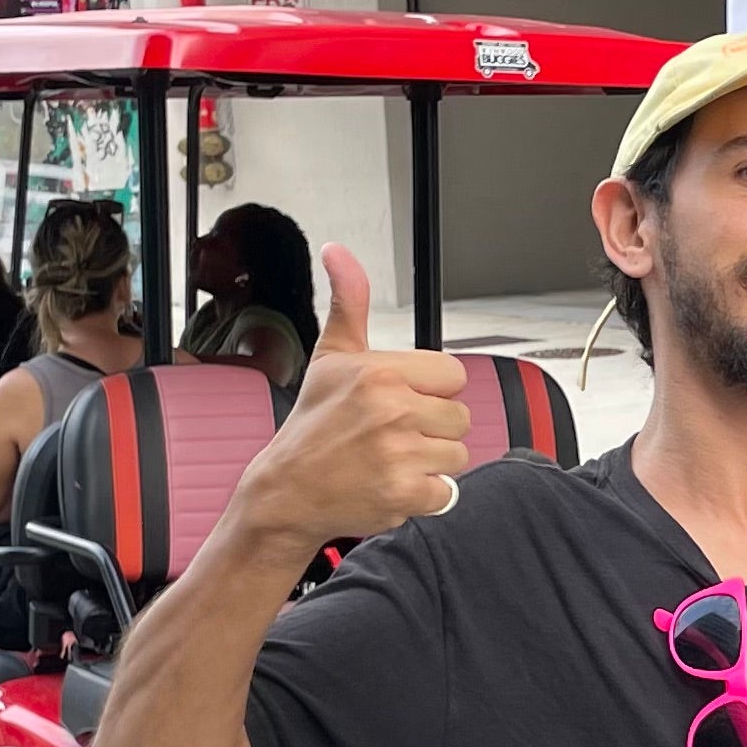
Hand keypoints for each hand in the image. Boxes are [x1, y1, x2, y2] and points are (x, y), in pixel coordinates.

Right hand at [232, 244, 471, 548]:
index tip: (401, 402)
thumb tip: (338, 251)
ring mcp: (400, 453)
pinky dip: (424, 495)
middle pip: (460, 416)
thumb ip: (349, 303)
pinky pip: (447, 491)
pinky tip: (391, 483)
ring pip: (457, 454)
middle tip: (391, 436)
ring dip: (431, 462)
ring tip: (391, 459)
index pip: (452, 375)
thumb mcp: (330, 357)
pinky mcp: (405, 492)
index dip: (431, 391)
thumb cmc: (311, 427)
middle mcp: (393, 409)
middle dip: (432, 428)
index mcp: (380, 372)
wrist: (286, 493)